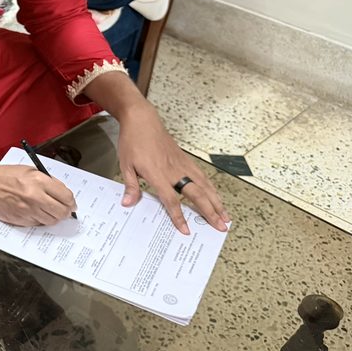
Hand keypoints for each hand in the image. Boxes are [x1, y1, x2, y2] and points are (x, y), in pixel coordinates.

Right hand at [0, 163, 76, 225]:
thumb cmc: (5, 176)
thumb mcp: (30, 171)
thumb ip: (48, 181)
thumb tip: (63, 193)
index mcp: (39, 181)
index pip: (66, 197)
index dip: (71, 201)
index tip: (71, 203)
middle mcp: (35, 197)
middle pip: (62, 212)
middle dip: (65, 212)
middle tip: (64, 210)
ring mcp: (27, 210)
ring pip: (51, 220)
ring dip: (53, 216)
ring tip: (48, 210)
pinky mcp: (20, 219)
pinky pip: (38, 223)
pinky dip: (39, 219)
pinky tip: (34, 211)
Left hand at [117, 105, 229, 234]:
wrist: (142, 120)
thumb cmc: (132, 142)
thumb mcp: (125, 165)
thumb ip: (130, 186)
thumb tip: (127, 204)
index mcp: (157, 175)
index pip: (171, 200)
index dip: (178, 216)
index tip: (186, 230)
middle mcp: (174, 171)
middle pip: (196, 195)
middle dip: (209, 212)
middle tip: (220, 227)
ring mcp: (182, 165)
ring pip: (204, 186)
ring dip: (216, 202)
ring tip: (226, 217)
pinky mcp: (186, 159)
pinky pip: (202, 176)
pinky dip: (212, 188)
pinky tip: (216, 197)